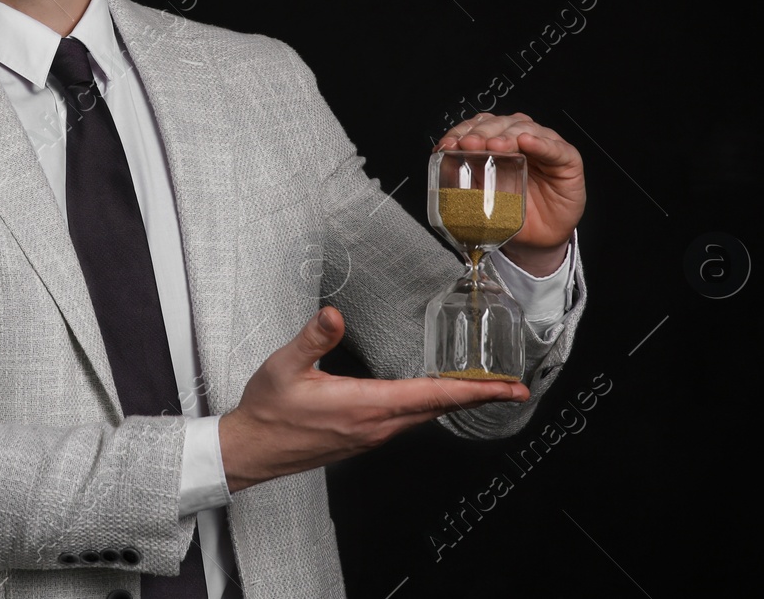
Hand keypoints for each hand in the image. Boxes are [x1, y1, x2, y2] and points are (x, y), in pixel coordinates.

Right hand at [217, 307, 528, 492]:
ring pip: (424, 418)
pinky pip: (407, 423)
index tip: (507, 388)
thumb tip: (334, 315)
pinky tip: (432, 399)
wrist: (251, 449)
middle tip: (511, 387)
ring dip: (454, 403)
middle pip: (438, 410)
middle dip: (477, 398)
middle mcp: (375, 426)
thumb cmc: (267, 411)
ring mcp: (370, 436)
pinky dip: (430, 409)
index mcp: (364, 406)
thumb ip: (313, 337)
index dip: (474, 392)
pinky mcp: (362, 439)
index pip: (432, 397)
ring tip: (480, 390)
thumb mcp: (284, 366)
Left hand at [434, 112, 583, 273]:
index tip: (450, 143)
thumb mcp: (483, 194)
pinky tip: (528, 143)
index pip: (480, 126)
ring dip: (508, 135)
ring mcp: (545, 148)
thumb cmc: (512, 212)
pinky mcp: (568, 160)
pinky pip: (557, 149)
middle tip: (470, 144)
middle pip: (501, 124)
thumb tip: (444, 159)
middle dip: (483, 133)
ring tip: (495, 146)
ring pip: (526, 129)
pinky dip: (542, 144)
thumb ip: (469, 174)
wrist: (537, 240)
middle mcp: (521, 140)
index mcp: (500, 143)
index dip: (464, 131)